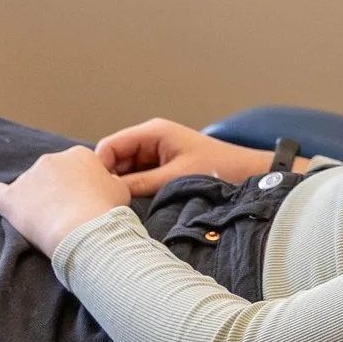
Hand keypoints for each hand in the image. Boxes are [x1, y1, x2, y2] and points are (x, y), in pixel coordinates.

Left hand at [0, 146, 134, 255]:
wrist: (84, 231)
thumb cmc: (106, 212)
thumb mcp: (121, 191)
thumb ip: (109, 182)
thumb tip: (103, 183)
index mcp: (79, 155)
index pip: (75, 167)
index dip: (78, 186)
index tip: (82, 202)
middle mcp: (52, 159)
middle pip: (49, 174)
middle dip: (54, 191)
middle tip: (64, 214)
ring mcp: (28, 177)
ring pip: (27, 186)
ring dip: (33, 199)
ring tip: (43, 223)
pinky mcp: (10, 198)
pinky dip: (0, 199)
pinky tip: (7, 209)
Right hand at [95, 118, 271, 197]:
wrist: (248, 174)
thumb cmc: (218, 168)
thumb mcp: (175, 177)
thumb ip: (140, 183)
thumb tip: (108, 194)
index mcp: (153, 132)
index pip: (110, 146)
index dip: (98, 168)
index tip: (94, 192)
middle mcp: (151, 140)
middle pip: (114, 160)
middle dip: (107, 180)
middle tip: (102, 204)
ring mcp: (156, 154)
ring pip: (124, 172)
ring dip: (120, 188)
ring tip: (116, 208)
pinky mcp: (162, 168)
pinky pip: (138, 179)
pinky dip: (132, 191)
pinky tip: (131, 207)